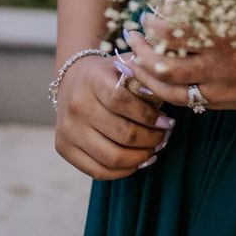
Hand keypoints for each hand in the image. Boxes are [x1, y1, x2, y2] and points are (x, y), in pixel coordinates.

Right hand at [53, 55, 175, 179]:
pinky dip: (124, 171)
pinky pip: (98, 171)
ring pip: (112, 157)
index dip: (149, 116)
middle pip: (121, 133)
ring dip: (140, 157)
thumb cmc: (109, 74)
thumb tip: (172, 88)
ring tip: (154, 150)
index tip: (168, 121)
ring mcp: (68, 129)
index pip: (123, 102)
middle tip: (165, 137)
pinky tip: (138, 161)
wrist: (72, 82)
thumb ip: (147, 73)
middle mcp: (77, 105)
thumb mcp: (126, 63)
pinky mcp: (64, 148)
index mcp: (92, 79)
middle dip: (151, 139)